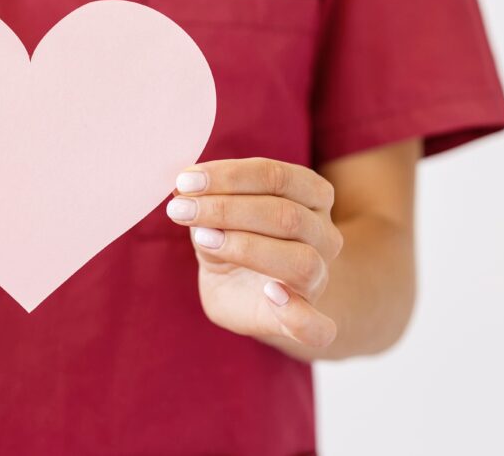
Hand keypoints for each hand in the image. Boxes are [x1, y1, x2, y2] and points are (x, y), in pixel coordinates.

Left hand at [167, 158, 342, 347]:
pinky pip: (317, 327)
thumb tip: (185, 188)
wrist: (241, 291)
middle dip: (226, 209)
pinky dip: (299, 315)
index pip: (277, 177)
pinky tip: (272, 295)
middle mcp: (324, 234)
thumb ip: (209, 201)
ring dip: (245, 247)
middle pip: (286, 216)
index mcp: (310, 195)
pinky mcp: (306, 319)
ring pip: (301, 260)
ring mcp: (319, 279)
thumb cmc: (231, 240)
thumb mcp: (217, 215)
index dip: (230, 176)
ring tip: (203, 239)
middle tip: (179, 210)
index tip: (185, 182)